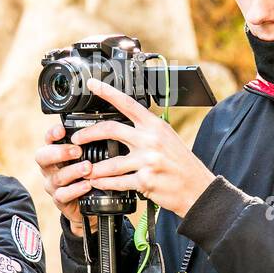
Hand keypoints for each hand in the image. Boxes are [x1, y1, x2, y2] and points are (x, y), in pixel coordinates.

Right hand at [34, 121, 96, 237]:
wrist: (85, 203)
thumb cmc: (85, 175)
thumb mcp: (86, 158)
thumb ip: (87, 146)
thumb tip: (100, 129)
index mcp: (54, 153)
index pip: (48, 140)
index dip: (52, 134)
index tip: (62, 130)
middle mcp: (49, 168)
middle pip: (43, 157)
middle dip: (60, 152)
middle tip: (77, 150)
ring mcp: (52, 185)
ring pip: (57, 177)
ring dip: (73, 171)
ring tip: (88, 167)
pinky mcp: (59, 200)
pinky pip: (63, 195)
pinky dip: (75, 190)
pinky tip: (87, 185)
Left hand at [68, 78, 216, 218]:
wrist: (197, 188)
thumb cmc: (181, 163)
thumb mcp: (167, 138)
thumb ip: (147, 130)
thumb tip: (126, 122)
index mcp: (154, 126)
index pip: (127, 104)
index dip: (107, 92)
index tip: (92, 84)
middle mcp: (150, 140)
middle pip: (110, 129)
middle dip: (87, 134)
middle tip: (76, 139)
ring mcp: (147, 160)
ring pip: (110, 162)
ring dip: (93, 167)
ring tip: (85, 169)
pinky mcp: (145, 180)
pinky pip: (117, 181)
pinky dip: (103, 183)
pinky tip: (97, 182)